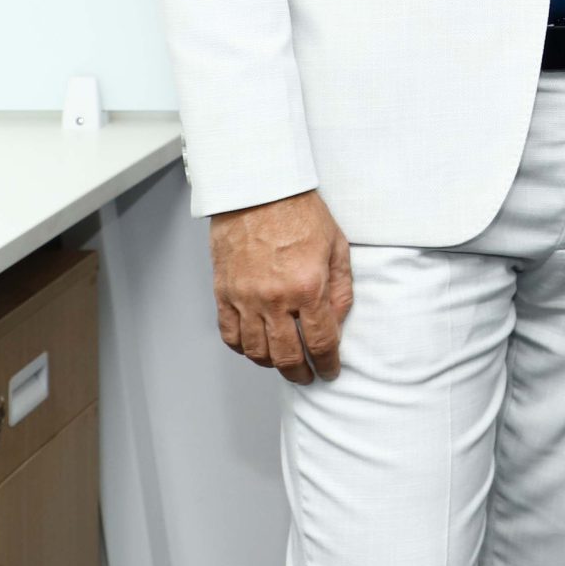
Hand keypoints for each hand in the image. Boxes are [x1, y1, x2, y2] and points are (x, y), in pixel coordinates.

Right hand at [209, 189, 351, 384]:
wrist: (259, 189)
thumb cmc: (300, 212)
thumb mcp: (337, 246)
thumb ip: (340, 288)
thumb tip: (338, 321)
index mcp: (308, 287)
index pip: (320, 342)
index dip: (327, 363)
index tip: (330, 370)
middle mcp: (275, 299)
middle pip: (287, 355)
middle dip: (301, 372)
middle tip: (308, 376)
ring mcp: (245, 298)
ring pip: (256, 351)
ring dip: (272, 364)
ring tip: (284, 364)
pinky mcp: (224, 292)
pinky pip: (230, 334)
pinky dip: (242, 349)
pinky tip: (254, 348)